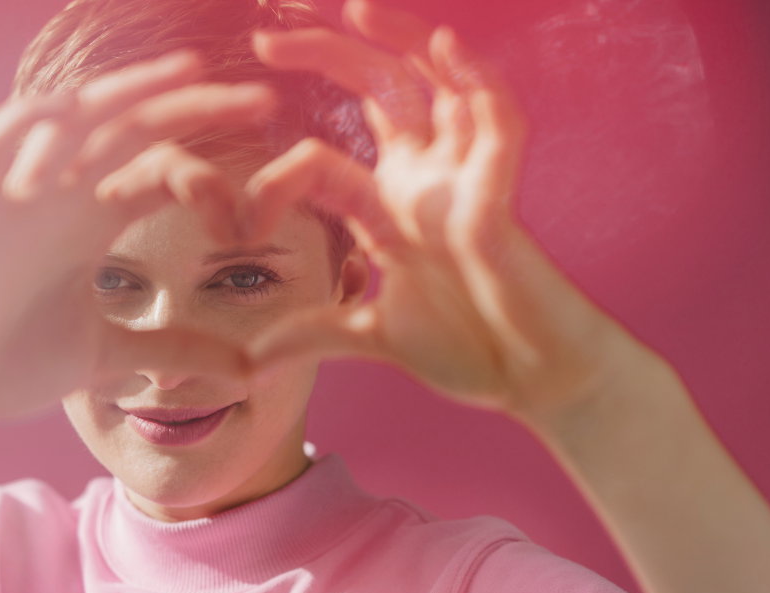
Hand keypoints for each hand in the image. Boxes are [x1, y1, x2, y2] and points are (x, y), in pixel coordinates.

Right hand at [0, 51, 270, 436]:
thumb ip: (176, 349)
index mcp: (93, 220)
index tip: (273, 183)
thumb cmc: (17, 366)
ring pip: (74, 121)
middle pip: (133, 132)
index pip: (160, 168)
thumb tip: (249, 370)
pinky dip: (34, 124)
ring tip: (188, 72)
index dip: (213, 165)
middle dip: (194, 110)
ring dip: (130, 93)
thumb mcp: (113, 355)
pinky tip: (80, 109)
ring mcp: (20, 197)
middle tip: (261, 100)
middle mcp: (62, 195)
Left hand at [243, 0, 657, 426]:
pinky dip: (477, 82)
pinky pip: (497, 125)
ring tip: (356, 7)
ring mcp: (464, 182)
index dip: (280, 170)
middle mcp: (426, 179)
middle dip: (329, 54)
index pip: (326, 154)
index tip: (240, 219)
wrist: (529, 379)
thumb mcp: (372, 337)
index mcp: (392, 205)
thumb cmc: (467, 349)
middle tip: (267, 34)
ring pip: (437, 85)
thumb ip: (314, 335)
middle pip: (380, 92)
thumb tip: (249, 361)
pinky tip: (445, 47)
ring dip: (401, 40)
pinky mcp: (499, 199)